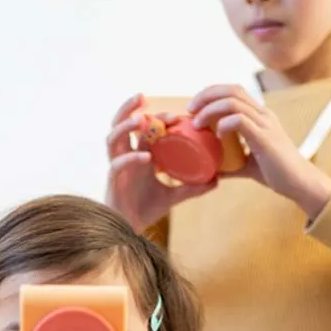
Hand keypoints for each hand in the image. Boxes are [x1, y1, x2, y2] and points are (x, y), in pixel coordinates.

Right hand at [105, 93, 218, 232]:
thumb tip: (217, 180)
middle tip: (144, 98)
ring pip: (112, 138)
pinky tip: (147, 157)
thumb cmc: (145, 209)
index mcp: (139, 154)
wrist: (129, 232)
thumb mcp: (174, 196)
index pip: (144, 129)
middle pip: (120, 124)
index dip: (157, 118)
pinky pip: (118, 164)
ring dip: (125, 126)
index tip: (177, 115)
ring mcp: (117, 167)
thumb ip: (192, 187)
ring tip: (142, 120)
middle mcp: (125, 156)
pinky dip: (131, 158)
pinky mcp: (113, 181)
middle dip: (130, 109)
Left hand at [188, 84, 330, 219]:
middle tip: (190, 110)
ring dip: (210, 110)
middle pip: (231, 90)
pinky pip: (241, 120)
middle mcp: (263, 114)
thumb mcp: (246, 164)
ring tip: (197, 123)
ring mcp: (265, 124)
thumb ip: (229, 163)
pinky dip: (224, 124)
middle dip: (206, 95)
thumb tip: (208, 169)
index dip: (211, 93)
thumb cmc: (276, 173)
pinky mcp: (265, 137)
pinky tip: (218, 135)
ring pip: (233, 102)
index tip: (194, 108)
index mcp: (259, 116)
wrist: (300, 184)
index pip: (234, 91)